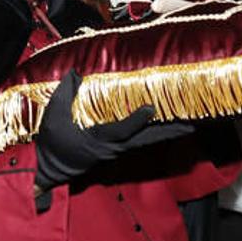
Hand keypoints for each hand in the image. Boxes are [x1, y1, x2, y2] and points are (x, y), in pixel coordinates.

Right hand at [35, 71, 191, 190]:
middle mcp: (113, 147)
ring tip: (190, 125)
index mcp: (98, 140)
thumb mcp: (53, 117)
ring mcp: (118, 150)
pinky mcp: (118, 150)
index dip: (137, 119)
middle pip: (147, 140)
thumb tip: (76, 71)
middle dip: (169, 132)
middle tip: (191, 125)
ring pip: (148, 141)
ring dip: (168, 133)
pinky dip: (157, 134)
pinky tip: (170, 127)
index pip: (122, 130)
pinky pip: (142, 142)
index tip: (152, 108)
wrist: (49, 168)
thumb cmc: (52, 143)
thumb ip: (65, 93)